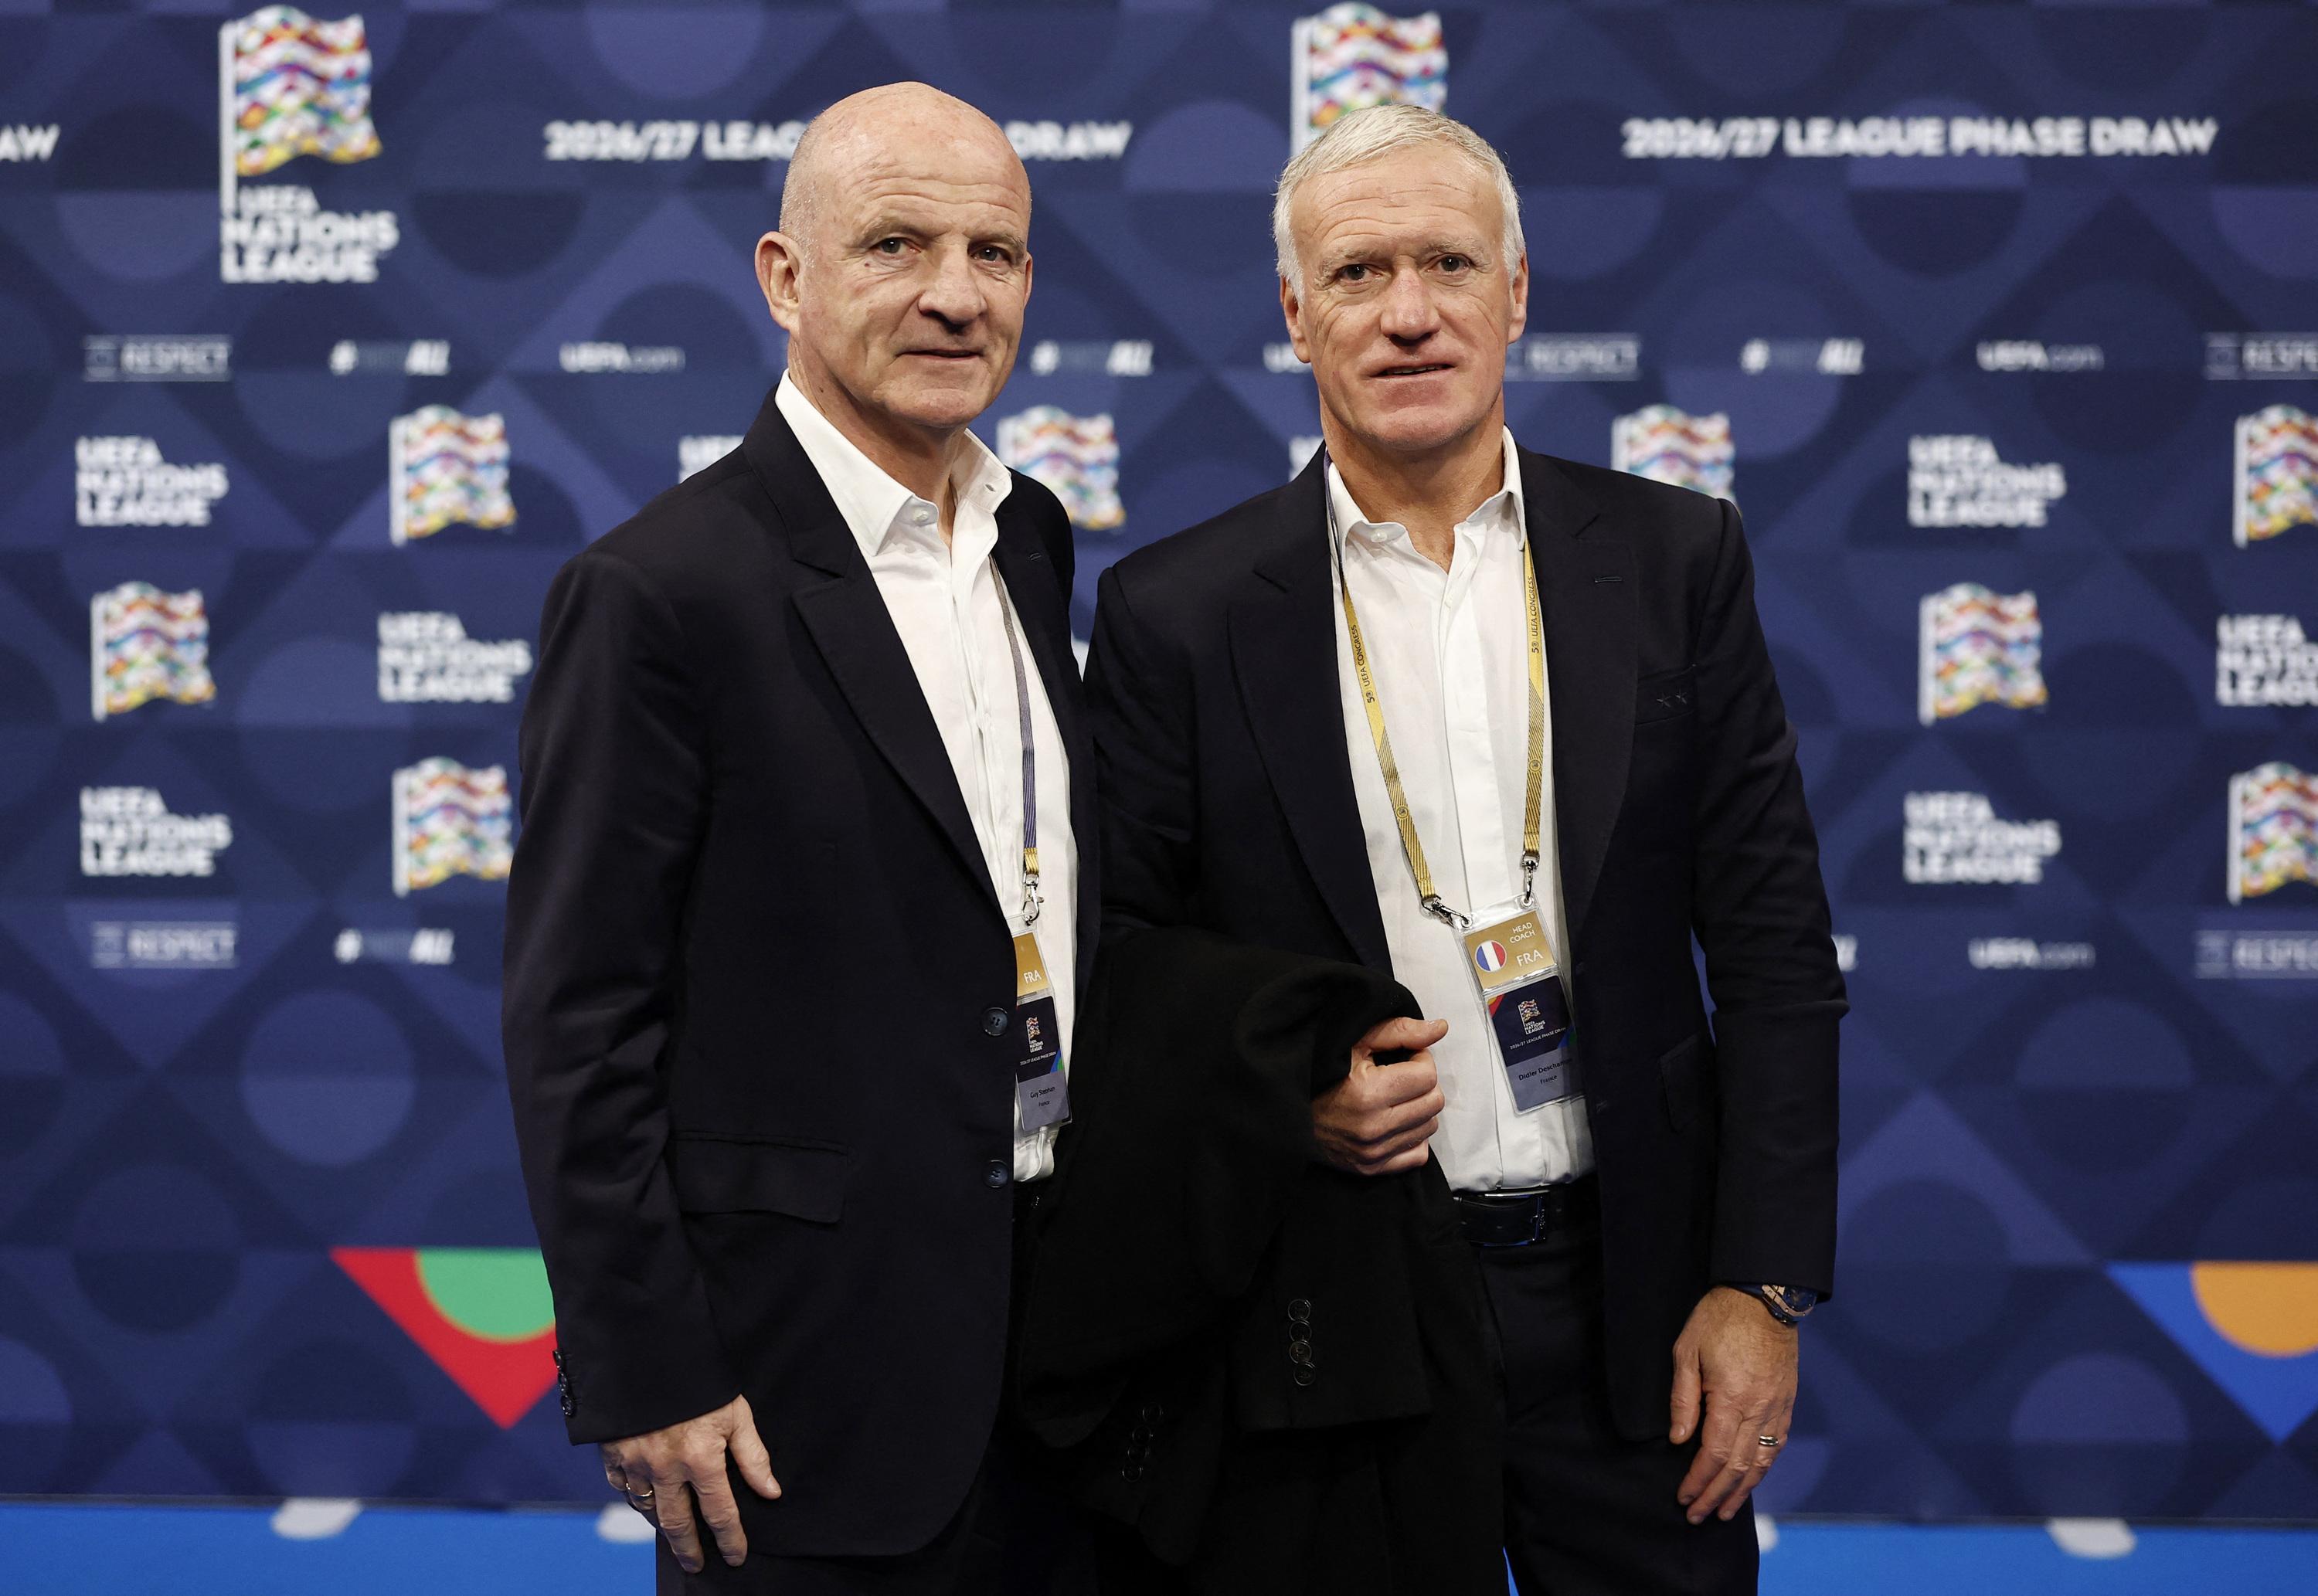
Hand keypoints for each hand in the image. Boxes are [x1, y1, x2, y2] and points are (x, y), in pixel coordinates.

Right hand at [601, 1393, 781, 1572]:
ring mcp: (636, 1462)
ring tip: (675, 1535)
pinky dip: (634, 1497)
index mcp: (701, 1459)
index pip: (720, 1512)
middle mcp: (666, 1468)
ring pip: (648, 1508)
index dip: (731, 1539)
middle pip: (679, 1523)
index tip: (737, 1556)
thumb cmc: (700, 1380)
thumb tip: (770, 1492)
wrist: (648, 1349)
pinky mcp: (613, 1452)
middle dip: (690, 1549)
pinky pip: (622, 1486)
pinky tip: (644, 1500)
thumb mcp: (736, 1412)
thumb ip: (753, 1455)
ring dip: (662, 1525)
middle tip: (697, 1566)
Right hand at [1311, 1015, 1447, 1175]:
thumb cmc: (1323, 1072)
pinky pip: (1418, 1154)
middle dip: (1423, 1084)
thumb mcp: (1356, 1043)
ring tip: (1396, 1099)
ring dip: (1419, 1109)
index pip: (1428, 1075)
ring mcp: (1373, 1152)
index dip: (1421, 1060)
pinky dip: (1413, 1137)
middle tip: (1401, 1077)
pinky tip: (1395, 1122)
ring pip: (1429, 1127)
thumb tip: (1441, 1027)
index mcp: (1369, 1092)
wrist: (1292, 1114)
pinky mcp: (1372, 1169)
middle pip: (1434, 1102)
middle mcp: (1373, 1127)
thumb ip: (1399, 1031)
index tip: (1405, 1058)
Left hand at [1669, 1287, 1798, 1524]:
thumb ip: (1683, 1398)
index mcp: (1731, 1398)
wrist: (1764, 1297)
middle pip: (1738, 1467)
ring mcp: (1777, 1408)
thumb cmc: (1718, 1319)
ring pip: (1761, 1462)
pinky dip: (1763, 1468)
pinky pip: (1776, 1445)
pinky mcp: (1786, 1402)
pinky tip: (1751, 1480)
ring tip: (1725, 1511)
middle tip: (1698, 1516)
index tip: (1684, 1497)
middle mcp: (1759, 1410)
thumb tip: (1679, 1440)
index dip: (1698, 1480)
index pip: (1714, 1454)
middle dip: (1716, 1495)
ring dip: (1742, 1491)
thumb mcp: (1687, 1351)